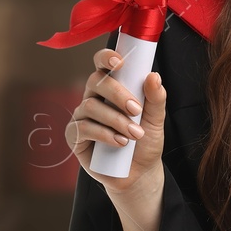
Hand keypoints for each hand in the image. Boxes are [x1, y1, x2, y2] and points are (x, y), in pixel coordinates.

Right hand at [69, 47, 166, 198]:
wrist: (139, 172)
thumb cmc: (145, 141)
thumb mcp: (156, 119)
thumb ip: (156, 98)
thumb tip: (153, 76)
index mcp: (112, 88)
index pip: (103, 65)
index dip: (106, 58)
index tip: (120, 62)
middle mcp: (93, 98)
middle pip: (95, 82)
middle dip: (118, 94)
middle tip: (137, 110)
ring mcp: (82, 117)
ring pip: (90, 106)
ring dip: (116, 119)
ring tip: (135, 134)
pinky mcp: (74, 136)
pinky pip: (83, 128)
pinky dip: (104, 134)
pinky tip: (120, 142)